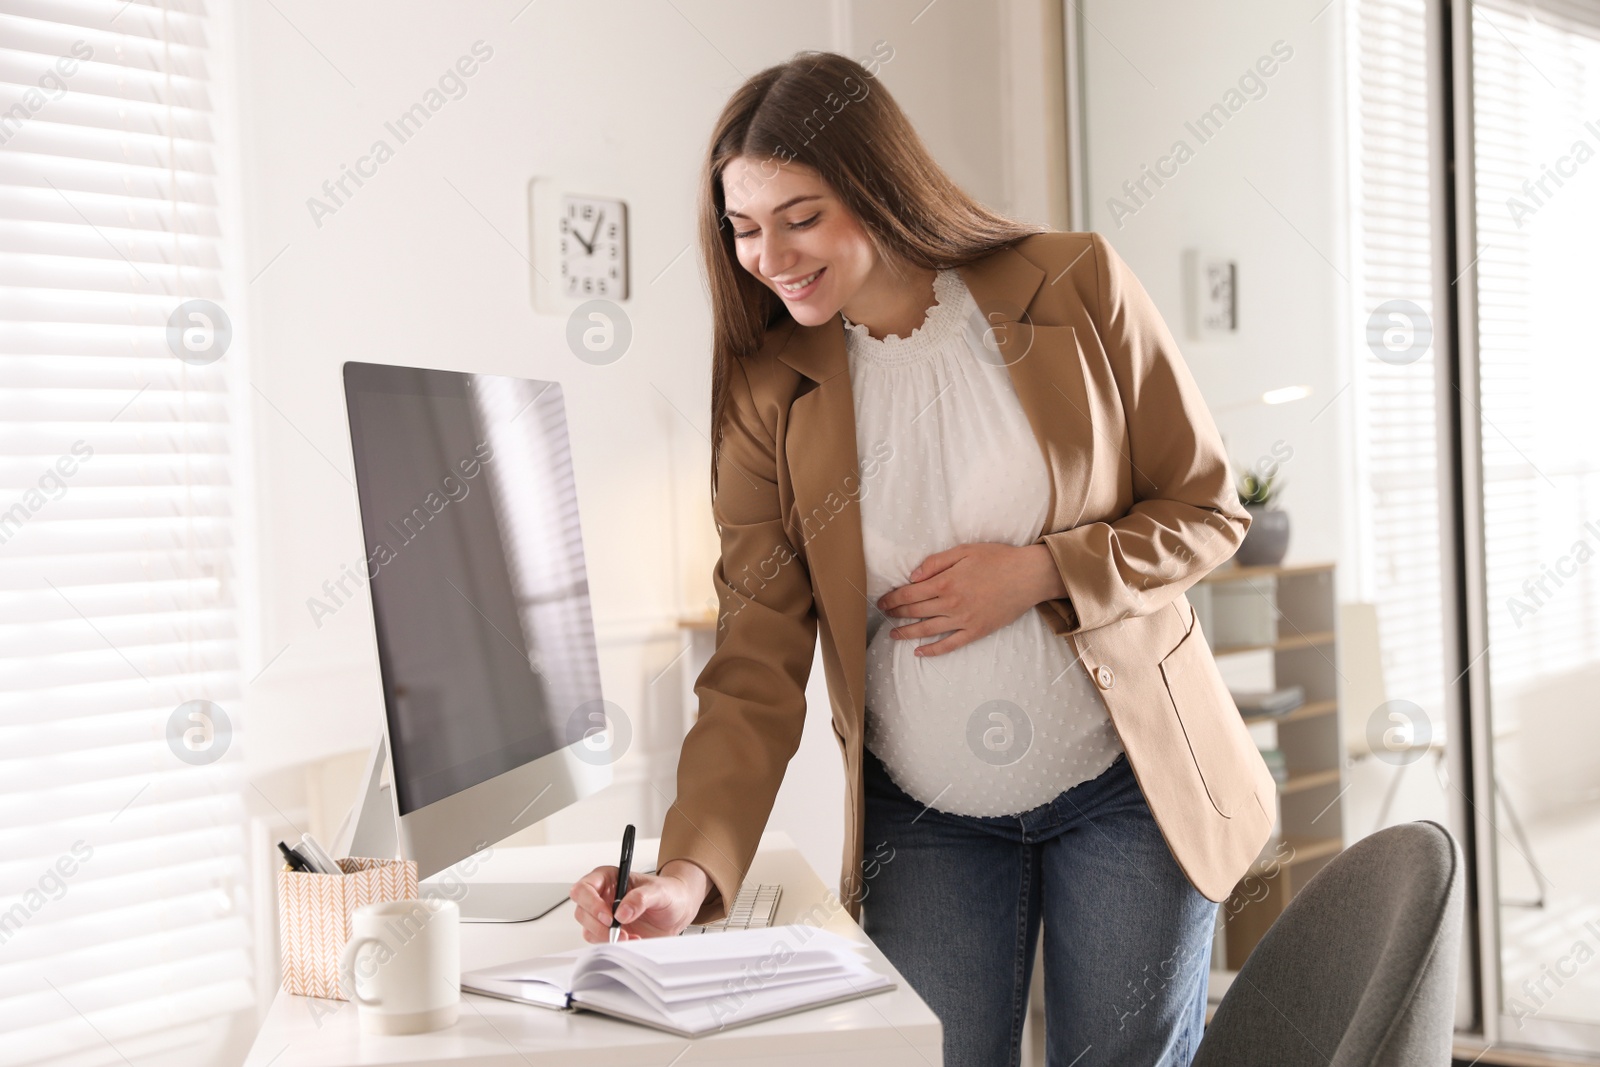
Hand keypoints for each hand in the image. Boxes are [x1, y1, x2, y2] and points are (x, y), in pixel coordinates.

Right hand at [570, 858, 708, 941]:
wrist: (678, 911)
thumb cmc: (668, 893)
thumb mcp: (659, 891)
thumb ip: (641, 897)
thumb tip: (622, 912)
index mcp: (609, 878)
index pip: (584, 888)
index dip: (591, 903)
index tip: (608, 916)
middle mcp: (602, 896)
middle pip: (582, 911)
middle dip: (598, 924)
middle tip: (618, 930)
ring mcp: (603, 916)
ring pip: (588, 929)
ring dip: (606, 937)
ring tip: (629, 936)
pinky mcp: (609, 933)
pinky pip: (600, 942)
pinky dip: (613, 944)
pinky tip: (631, 939)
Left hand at [877, 542, 1064, 656]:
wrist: (1028, 576)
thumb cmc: (997, 559)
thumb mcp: (964, 550)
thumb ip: (936, 562)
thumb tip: (913, 576)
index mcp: (946, 582)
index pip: (909, 594)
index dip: (892, 598)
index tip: (881, 601)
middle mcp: (951, 604)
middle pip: (914, 612)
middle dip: (895, 614)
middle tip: (883, 614)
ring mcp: (963, 620)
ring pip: (927, 630)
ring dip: (906, 633)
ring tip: (893, 635)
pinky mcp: (976, 631)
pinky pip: (950, 645)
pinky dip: (932, 650)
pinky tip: (919, 652)